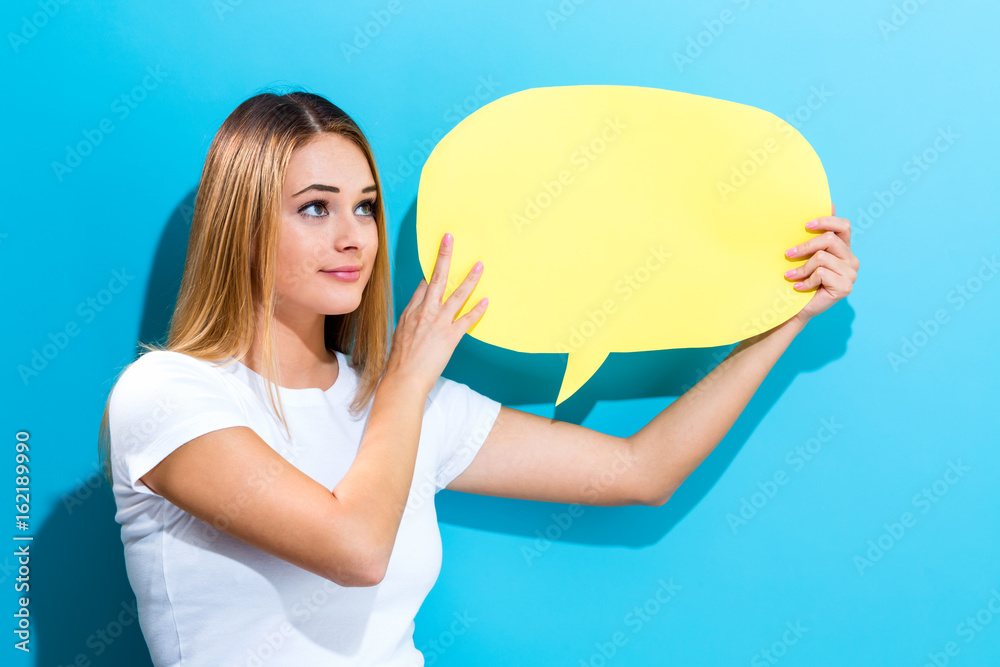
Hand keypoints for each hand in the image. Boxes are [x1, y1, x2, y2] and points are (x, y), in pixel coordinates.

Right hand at [385, 232, 487, 395]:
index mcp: (410, 312)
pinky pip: (467, 319)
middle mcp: (424, 312)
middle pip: (436, 278)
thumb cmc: (399, 363)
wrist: (403, 379)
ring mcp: (438, 323)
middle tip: (450, 238)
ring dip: (470, 279)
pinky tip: (486, 301)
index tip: (438, 260)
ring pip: (456, 294)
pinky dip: (478, 310)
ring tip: (480, 265)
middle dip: (444, 256)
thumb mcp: (400, 337)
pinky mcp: (450, 336)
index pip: (423, 286)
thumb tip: (416, 318)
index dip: (431, 271)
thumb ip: (410, 323)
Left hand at [783, 203, 859, 322]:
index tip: (806, 225)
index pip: (843, 226)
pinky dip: (806, 281)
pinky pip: (821, 273)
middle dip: (804, 247)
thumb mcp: (806, 253)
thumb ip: (816, 233)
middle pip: (828, 240)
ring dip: (802, 268)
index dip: (826, 222)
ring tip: (791, 276)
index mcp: (844, 249)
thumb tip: (830, 203)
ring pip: (822, 258)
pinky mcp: (846, 287)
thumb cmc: (799, 278)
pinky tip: (800, 287)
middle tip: (787, 255)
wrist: (795, 307)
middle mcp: (851, 260)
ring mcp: (851, 274)